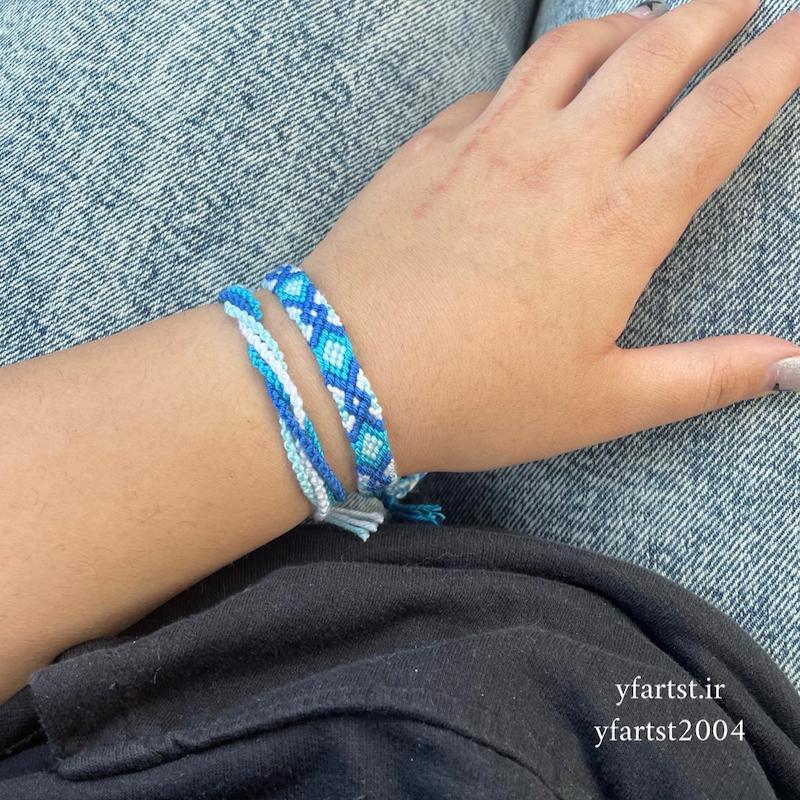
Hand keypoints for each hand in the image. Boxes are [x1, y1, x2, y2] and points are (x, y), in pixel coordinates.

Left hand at [302, 0, 799, 474]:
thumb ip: (705, 377)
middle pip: (655, 55)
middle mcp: (559, 160)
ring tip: (654, 20)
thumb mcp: (601, 403)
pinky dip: (536, 73)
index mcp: (618, 221)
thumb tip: (796, 366)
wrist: (345, 373)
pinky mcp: (431, 147)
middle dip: (713, 13)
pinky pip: (497, 87)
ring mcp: (488, 143)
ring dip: (625, 22)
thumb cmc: (475, 398)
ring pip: (572, 49)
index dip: (777, 61)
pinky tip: (539, 88)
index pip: (721, 114)